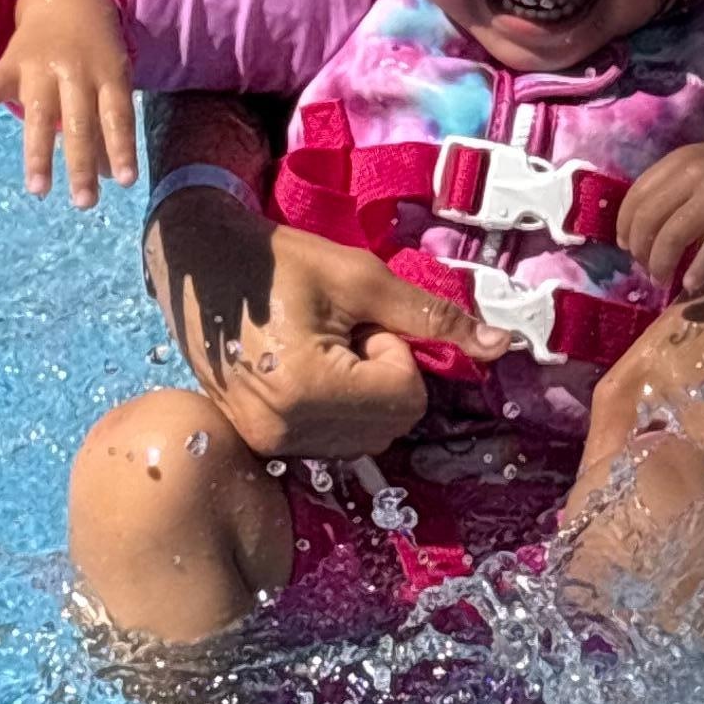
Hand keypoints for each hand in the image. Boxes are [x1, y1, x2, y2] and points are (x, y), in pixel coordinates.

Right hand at [0, 0, 136, 206]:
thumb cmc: (97, 51)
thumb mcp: (113, 77)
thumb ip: (110, 123)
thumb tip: (111, 176)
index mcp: (107, 73)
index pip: (116, 115)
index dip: (122, 147)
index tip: (125, 182)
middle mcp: (74, 70)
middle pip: (79, 122)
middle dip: (81, 164)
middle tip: (85, 203)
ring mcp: (41, 66)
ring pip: (39, 113)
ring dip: (38, 153)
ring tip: (38, 189)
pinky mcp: (11, 62)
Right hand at [150, 193, 516, 463]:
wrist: (200, 263)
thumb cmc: (277, 261)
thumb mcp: (361, 277)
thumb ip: (431, 316)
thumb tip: (503, 345)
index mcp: (308, 390)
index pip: (406, 398)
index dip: (395, 352)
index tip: (359, 322)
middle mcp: (286, 431)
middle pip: (391, 424)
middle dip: (382, 375)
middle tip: (342, 333)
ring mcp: (269, 442)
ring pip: (367, 436)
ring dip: (362, 393)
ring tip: (320, 348)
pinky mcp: (260, 442)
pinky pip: (334, 439)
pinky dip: (338, 407)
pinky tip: (305, 367)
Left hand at [616, 121, 703, 297]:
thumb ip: (675, 191)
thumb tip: (641, 229)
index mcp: (680, 161)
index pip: (635, 196)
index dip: (625, 227)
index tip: (627, 248)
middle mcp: (695, 173)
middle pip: (648, 220)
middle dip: (641, 252)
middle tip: (647, 271)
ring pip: (672, 236)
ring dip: (662, 265)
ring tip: (664, 281)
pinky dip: (697, 272)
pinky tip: (693, 285)